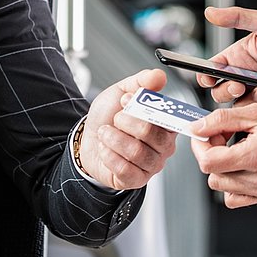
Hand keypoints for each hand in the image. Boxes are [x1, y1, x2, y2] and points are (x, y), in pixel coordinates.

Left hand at [78, 69, 178, 189]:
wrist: (89, 138)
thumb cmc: (109, 117)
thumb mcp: (122, 92)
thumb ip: (141, 82)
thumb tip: (159, 76)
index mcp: (166, 123)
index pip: (167, 116)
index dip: (144, 107)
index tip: (126, 99)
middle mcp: (164, 145)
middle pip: (151, 133)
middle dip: (125, 122)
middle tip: (115, 118)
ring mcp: (152, 165)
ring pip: (136, 151)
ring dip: (113, 138)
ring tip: (106, 133)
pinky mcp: (136, 180)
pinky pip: (125, 169)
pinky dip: (108, 155)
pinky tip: (106, 149)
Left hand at [189, 102, 256, 207]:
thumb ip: (222, 119)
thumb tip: (196, 127)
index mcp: (255, 156)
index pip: (209, 163)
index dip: (201, 147)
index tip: (205, 135)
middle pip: (213, 176)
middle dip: (211, 156)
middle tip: (222, 138)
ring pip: (222, 188)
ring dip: (222, 169)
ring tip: (235, 151)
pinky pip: (236, 198)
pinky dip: (233, 184)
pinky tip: (242, 167)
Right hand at [197, 7, 256, 104]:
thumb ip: (237, 17)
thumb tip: (210, 12)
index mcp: (240, 55)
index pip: (213, 69)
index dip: (207, 75)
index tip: (210, 77)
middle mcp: (246, 74)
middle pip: (221, 90)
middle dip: (227, 90)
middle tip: (240, 84)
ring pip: (238, 103)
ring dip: (247, 99)